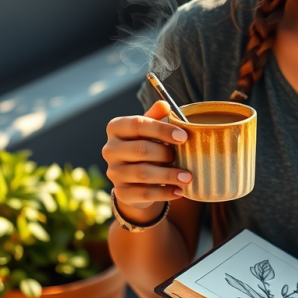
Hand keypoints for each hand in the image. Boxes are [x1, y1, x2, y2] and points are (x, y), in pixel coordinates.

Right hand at [102, 100, 190, 217]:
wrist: (138, 179)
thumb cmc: (148, 146)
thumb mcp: (151, 130)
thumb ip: (156, 117)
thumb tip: (164, 104)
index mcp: (116, 128)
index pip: (137, 124)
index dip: (162, 130)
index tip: (184, 137)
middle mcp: (110, 149)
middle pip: (140, 150)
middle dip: (166, 153)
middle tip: (185, 157)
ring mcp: (114, 172)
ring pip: (143, 173)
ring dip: (169, 175)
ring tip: (188, 177)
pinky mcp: (122, 192)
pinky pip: (144, 193)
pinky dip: (164, 192)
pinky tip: (179, 191)